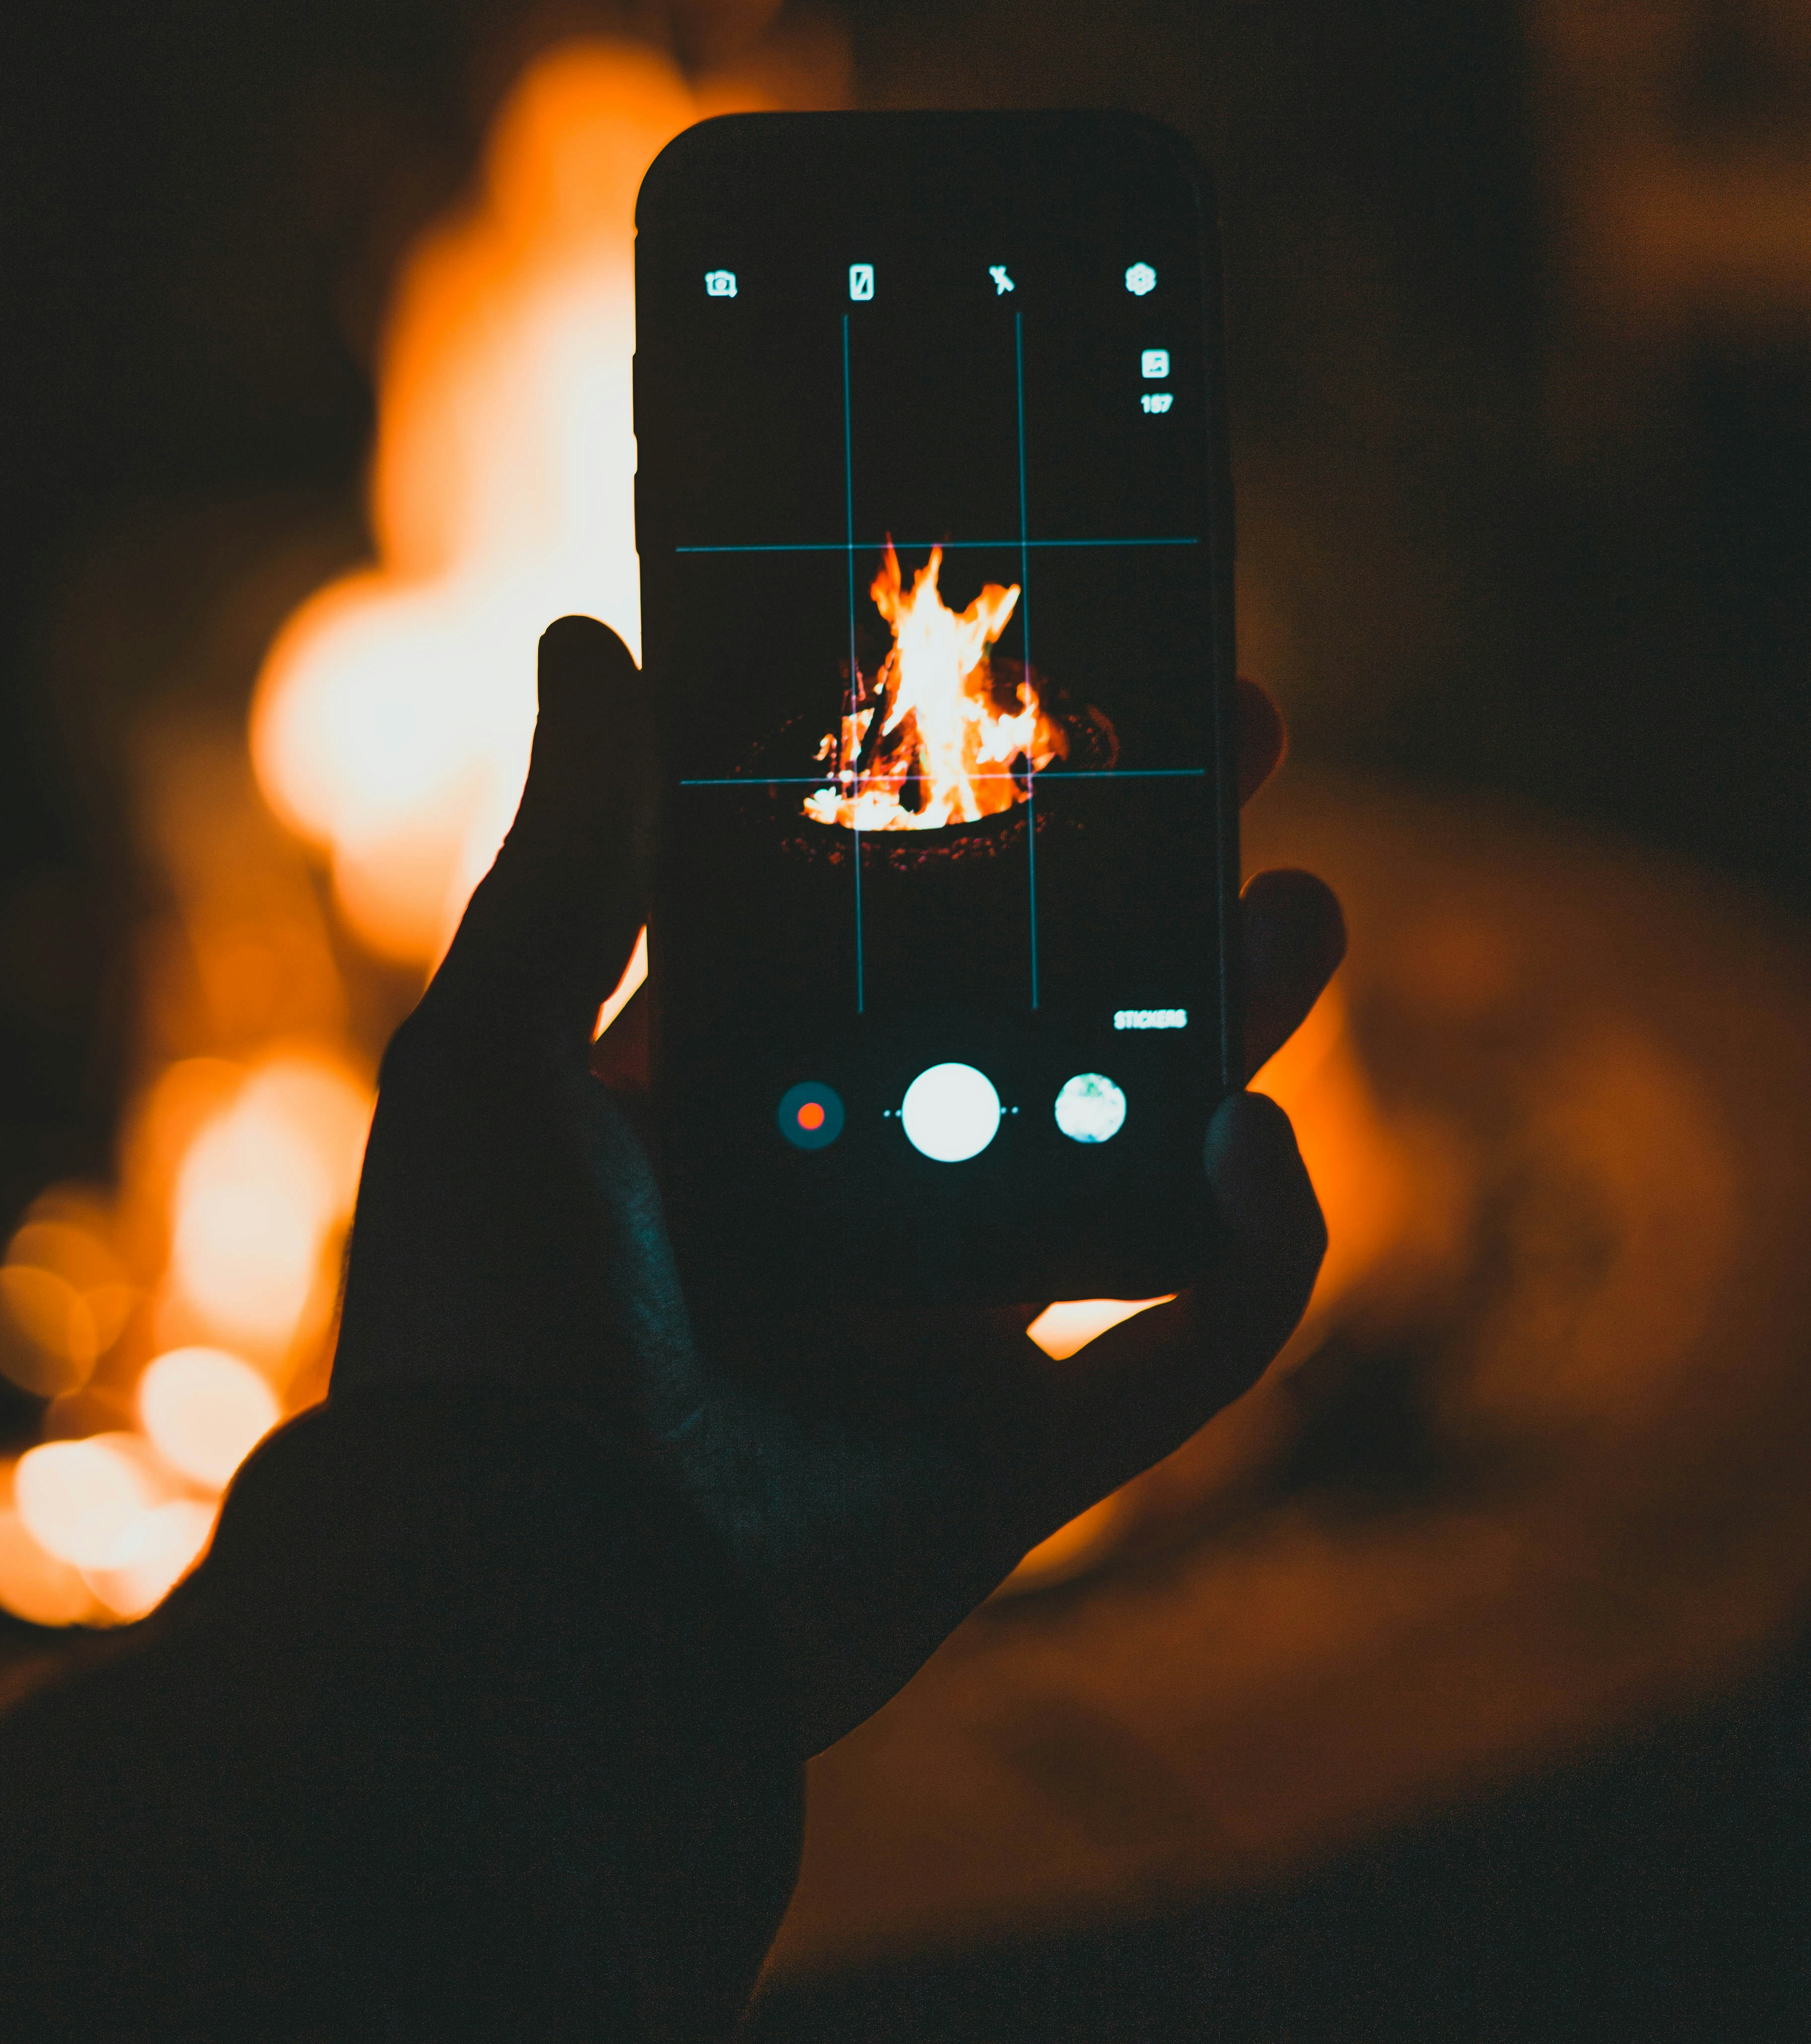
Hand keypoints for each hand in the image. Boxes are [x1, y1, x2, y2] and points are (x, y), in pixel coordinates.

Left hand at [332, 620, 1342, 1757]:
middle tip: (1241, 756)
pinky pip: (1185, 1346)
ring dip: (1228, 1032)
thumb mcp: (492, 1052)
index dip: (982, 805)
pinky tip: (1258, 1144)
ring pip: (1129, 1152)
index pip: (883, 912)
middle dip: (1141, 888)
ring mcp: (935, 1325)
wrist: (515, 1609)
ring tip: (1298, 911)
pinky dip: (1255, 1255)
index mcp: (724, 1092)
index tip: (1066, 697)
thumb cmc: (484, 1324)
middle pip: (1033, 1009)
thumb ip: (569, 856)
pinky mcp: (1012, 1451)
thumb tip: (589, 645)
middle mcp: (838, 1193)